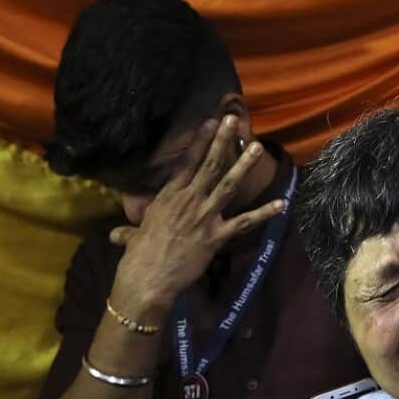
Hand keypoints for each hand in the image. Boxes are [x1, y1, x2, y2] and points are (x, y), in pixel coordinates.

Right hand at [108, 117, 283, 317]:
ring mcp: (205, 216)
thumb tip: (116, 235)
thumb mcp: (134, 237)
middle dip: (221, 141)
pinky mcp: (217, 236)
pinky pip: (245, 223)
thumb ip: (129, 232)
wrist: (148, 277)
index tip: (210, 122)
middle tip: (233, 120)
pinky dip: (264, 213)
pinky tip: (281, 204)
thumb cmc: (137, 256)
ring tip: (255, 147)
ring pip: (227, 185)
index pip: (187, 162)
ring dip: (242, 165)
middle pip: (209, 165)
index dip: (200, 141)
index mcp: (169, 196)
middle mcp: (188, 200)